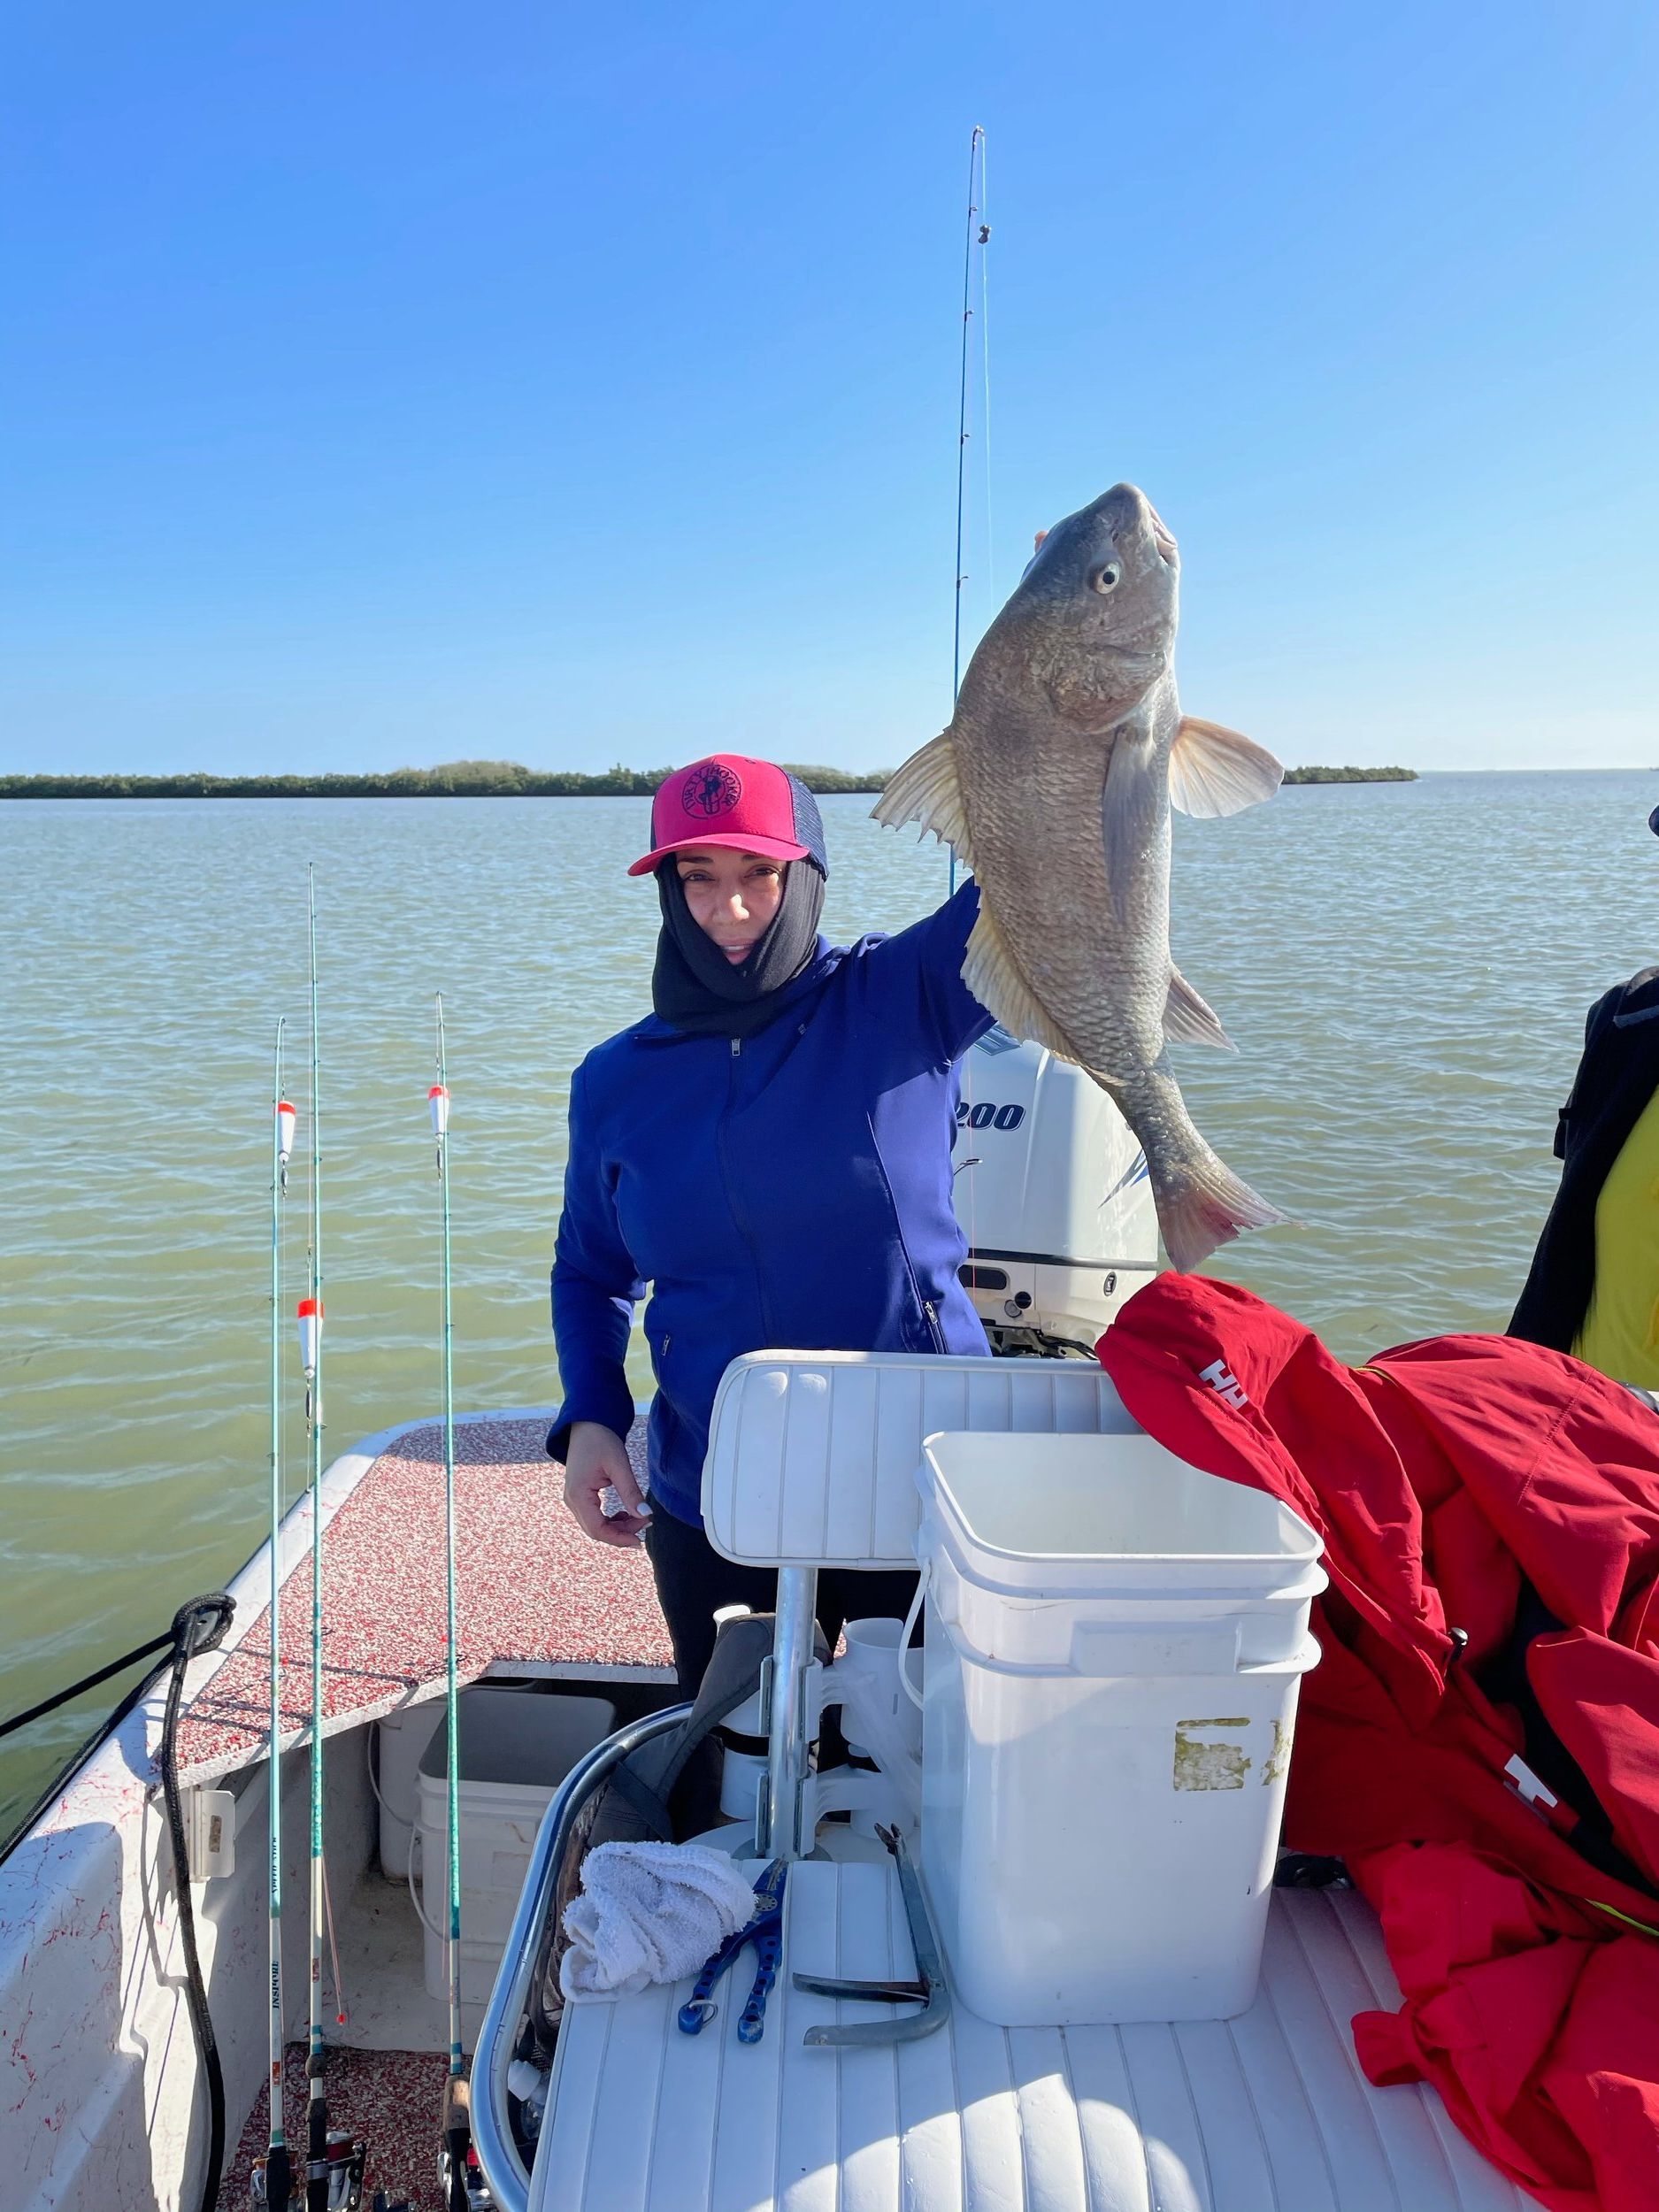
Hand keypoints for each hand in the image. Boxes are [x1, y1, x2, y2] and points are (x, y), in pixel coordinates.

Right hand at [562, 1421, 651, 1547]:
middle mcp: (572, 1500)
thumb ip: (631, 1492)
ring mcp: (574, 1499)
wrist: (587, 1424)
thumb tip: (645, 1515)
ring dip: (618, 1527)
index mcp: (578, 1495)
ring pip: (595, 1526)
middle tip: (646, 1523)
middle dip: (622, 1532)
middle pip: (596, 1531)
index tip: (641, 1540)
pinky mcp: (579, 1496)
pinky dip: (611, 1520)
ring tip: (639, 1517)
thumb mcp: (619, 1465)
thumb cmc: (601, 1440)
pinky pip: (594, 1517)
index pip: (597, 1530)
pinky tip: (626, 1512)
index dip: (620, 1538)